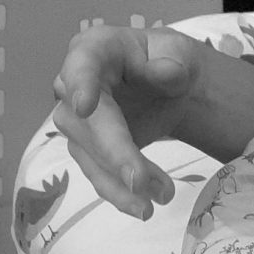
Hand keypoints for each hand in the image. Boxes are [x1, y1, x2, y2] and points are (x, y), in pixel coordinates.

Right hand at [52, 26, 200, 218]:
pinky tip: (145, 205)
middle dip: (113, 154)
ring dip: (121, 183)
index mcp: (95, 48)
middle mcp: (74, 84)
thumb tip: (164, 74)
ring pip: (89, 156)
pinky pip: (98, 173)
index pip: (82, 64)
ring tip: (160, 198)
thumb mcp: (179, 52)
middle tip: (140, 182)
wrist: (170, 84)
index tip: (84, 106)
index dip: (81, 84)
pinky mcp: (88, 148)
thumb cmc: (168, 58)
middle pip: (86, 122)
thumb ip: (173, 62)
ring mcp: (77, 119)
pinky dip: (121, 192)